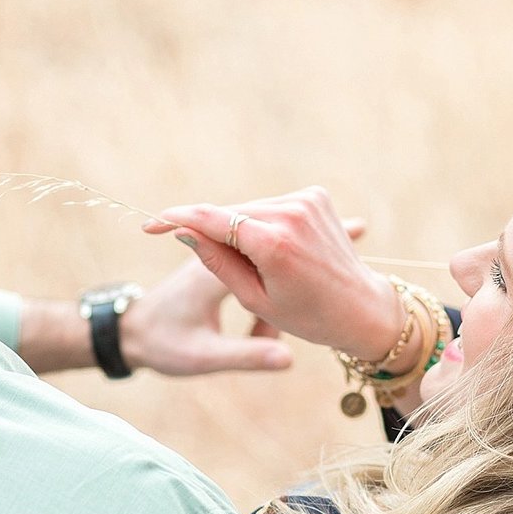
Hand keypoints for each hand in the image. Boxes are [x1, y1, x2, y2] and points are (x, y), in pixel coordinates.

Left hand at [119, 258, 292, 374]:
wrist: (128, 334)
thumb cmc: (160, 343)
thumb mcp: (204, 357)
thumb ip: (246, 355)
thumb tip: (288, 359)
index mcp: (212, 271)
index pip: (265, 255)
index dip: (292, 271)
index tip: (311, 289)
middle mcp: (214, 254)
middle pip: (267, 258)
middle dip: (285, 286)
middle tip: (293, 317)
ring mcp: (215, 258)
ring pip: (261, 266)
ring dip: (271, 299)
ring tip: (266, 337)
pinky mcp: (216, 267)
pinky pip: (252, 271)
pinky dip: (261, 297)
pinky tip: (259, 329)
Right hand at [144, 188, 399, 360]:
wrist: (362, 310)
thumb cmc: (307, 317)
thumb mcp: (254, 299)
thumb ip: (217, 261)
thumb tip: (185, 231)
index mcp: (275, 244)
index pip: (212, 219)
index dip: (177, 219)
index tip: (151, 224)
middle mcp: (292, 214)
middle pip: (230, 214)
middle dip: (212, 231)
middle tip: (207, 261)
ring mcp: (307, 201)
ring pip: (250, 208)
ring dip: (239, 228)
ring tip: (256, 267)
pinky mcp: (315, 196)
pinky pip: (271, 206)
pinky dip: (263, 224)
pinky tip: (275, 252)